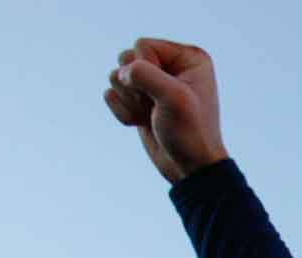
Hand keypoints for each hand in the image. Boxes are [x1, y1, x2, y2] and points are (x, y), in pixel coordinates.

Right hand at [102, 38, 228, 183]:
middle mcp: (171, 65)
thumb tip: (120, 72)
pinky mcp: (140, 100)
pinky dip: (122, 111)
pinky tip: (142, 123)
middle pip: (126, 58)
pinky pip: (111, 94)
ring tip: (150, 115)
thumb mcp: (173, 98)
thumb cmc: (189, 133)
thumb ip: (145, 74)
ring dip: (128, 100)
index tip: (165, 95)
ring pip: (116, 75)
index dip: (145, 70)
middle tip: (155, 107)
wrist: (190, 169)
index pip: (142, 45)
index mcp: (188, 57)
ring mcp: (154, 83)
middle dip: (134, 87)